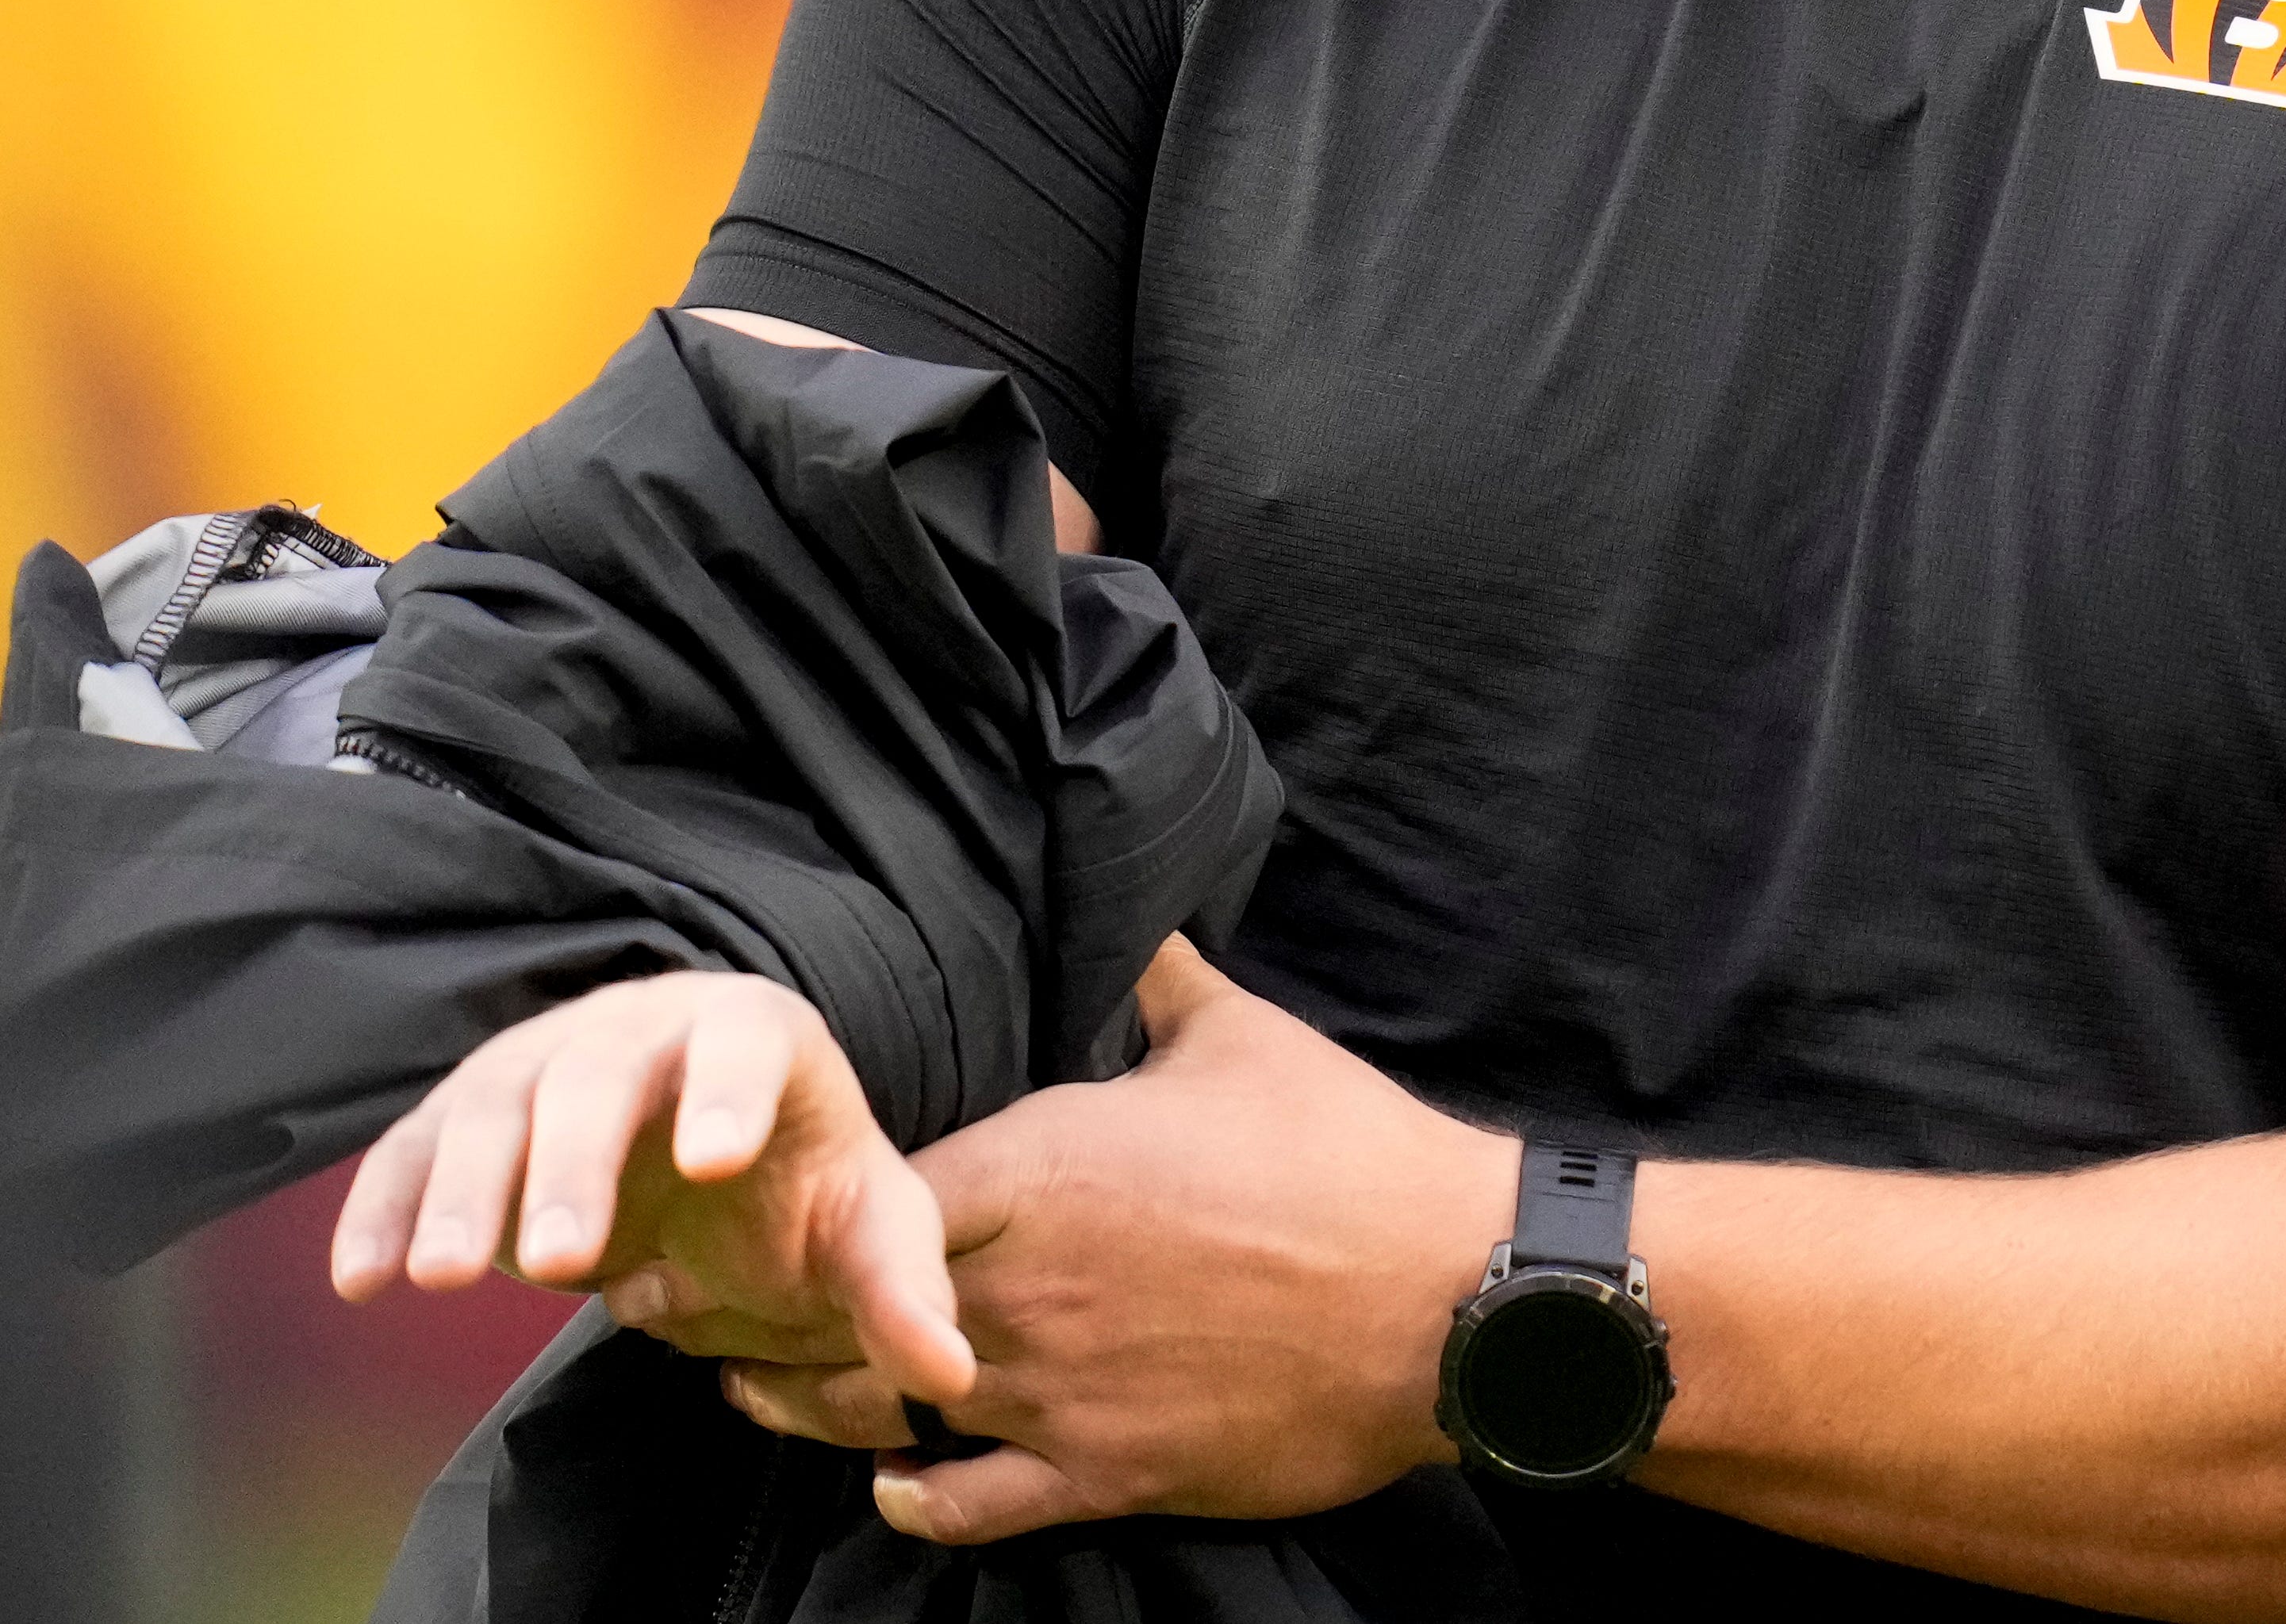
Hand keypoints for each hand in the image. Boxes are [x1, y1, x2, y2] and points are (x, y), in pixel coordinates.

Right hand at [329, 972, 971, 1407]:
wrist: (715, 1153)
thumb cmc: (797, 1180)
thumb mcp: (865, 1232)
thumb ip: (903, 1295)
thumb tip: (949, 1375)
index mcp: (758, 1033)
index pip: (751, 1043)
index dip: (734, 1092)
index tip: (719, 1158)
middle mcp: (644, 1025)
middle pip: (598, 1075)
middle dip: (573, 1163)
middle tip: (561, 1257)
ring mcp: (546, 1057)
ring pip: (494, 1104)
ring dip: (464, 1188)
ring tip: (444, 1278)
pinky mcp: (470, 1109)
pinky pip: (416, 1148)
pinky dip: (383, 1208)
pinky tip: (364, 1281)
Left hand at [723, 937, 1514, 1543]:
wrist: (1449, 1293)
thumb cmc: (1349, 1155)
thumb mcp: (1248, 1038)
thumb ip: (1159, 980)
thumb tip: (1127, 911)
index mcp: (1044, 1166)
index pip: (872, 1195)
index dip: (803, 1209)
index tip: (756, 1212)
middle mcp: (1024, 1283)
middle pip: (842, 1314)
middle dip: (763, 1316)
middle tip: (705, 1314)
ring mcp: (1057, 1387)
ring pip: (876, 1411)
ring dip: (806, 1404)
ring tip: (759, 1389)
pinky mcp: (1105, 1472)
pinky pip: (967, 1504)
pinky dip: (913, 1497)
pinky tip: (890, 1483)